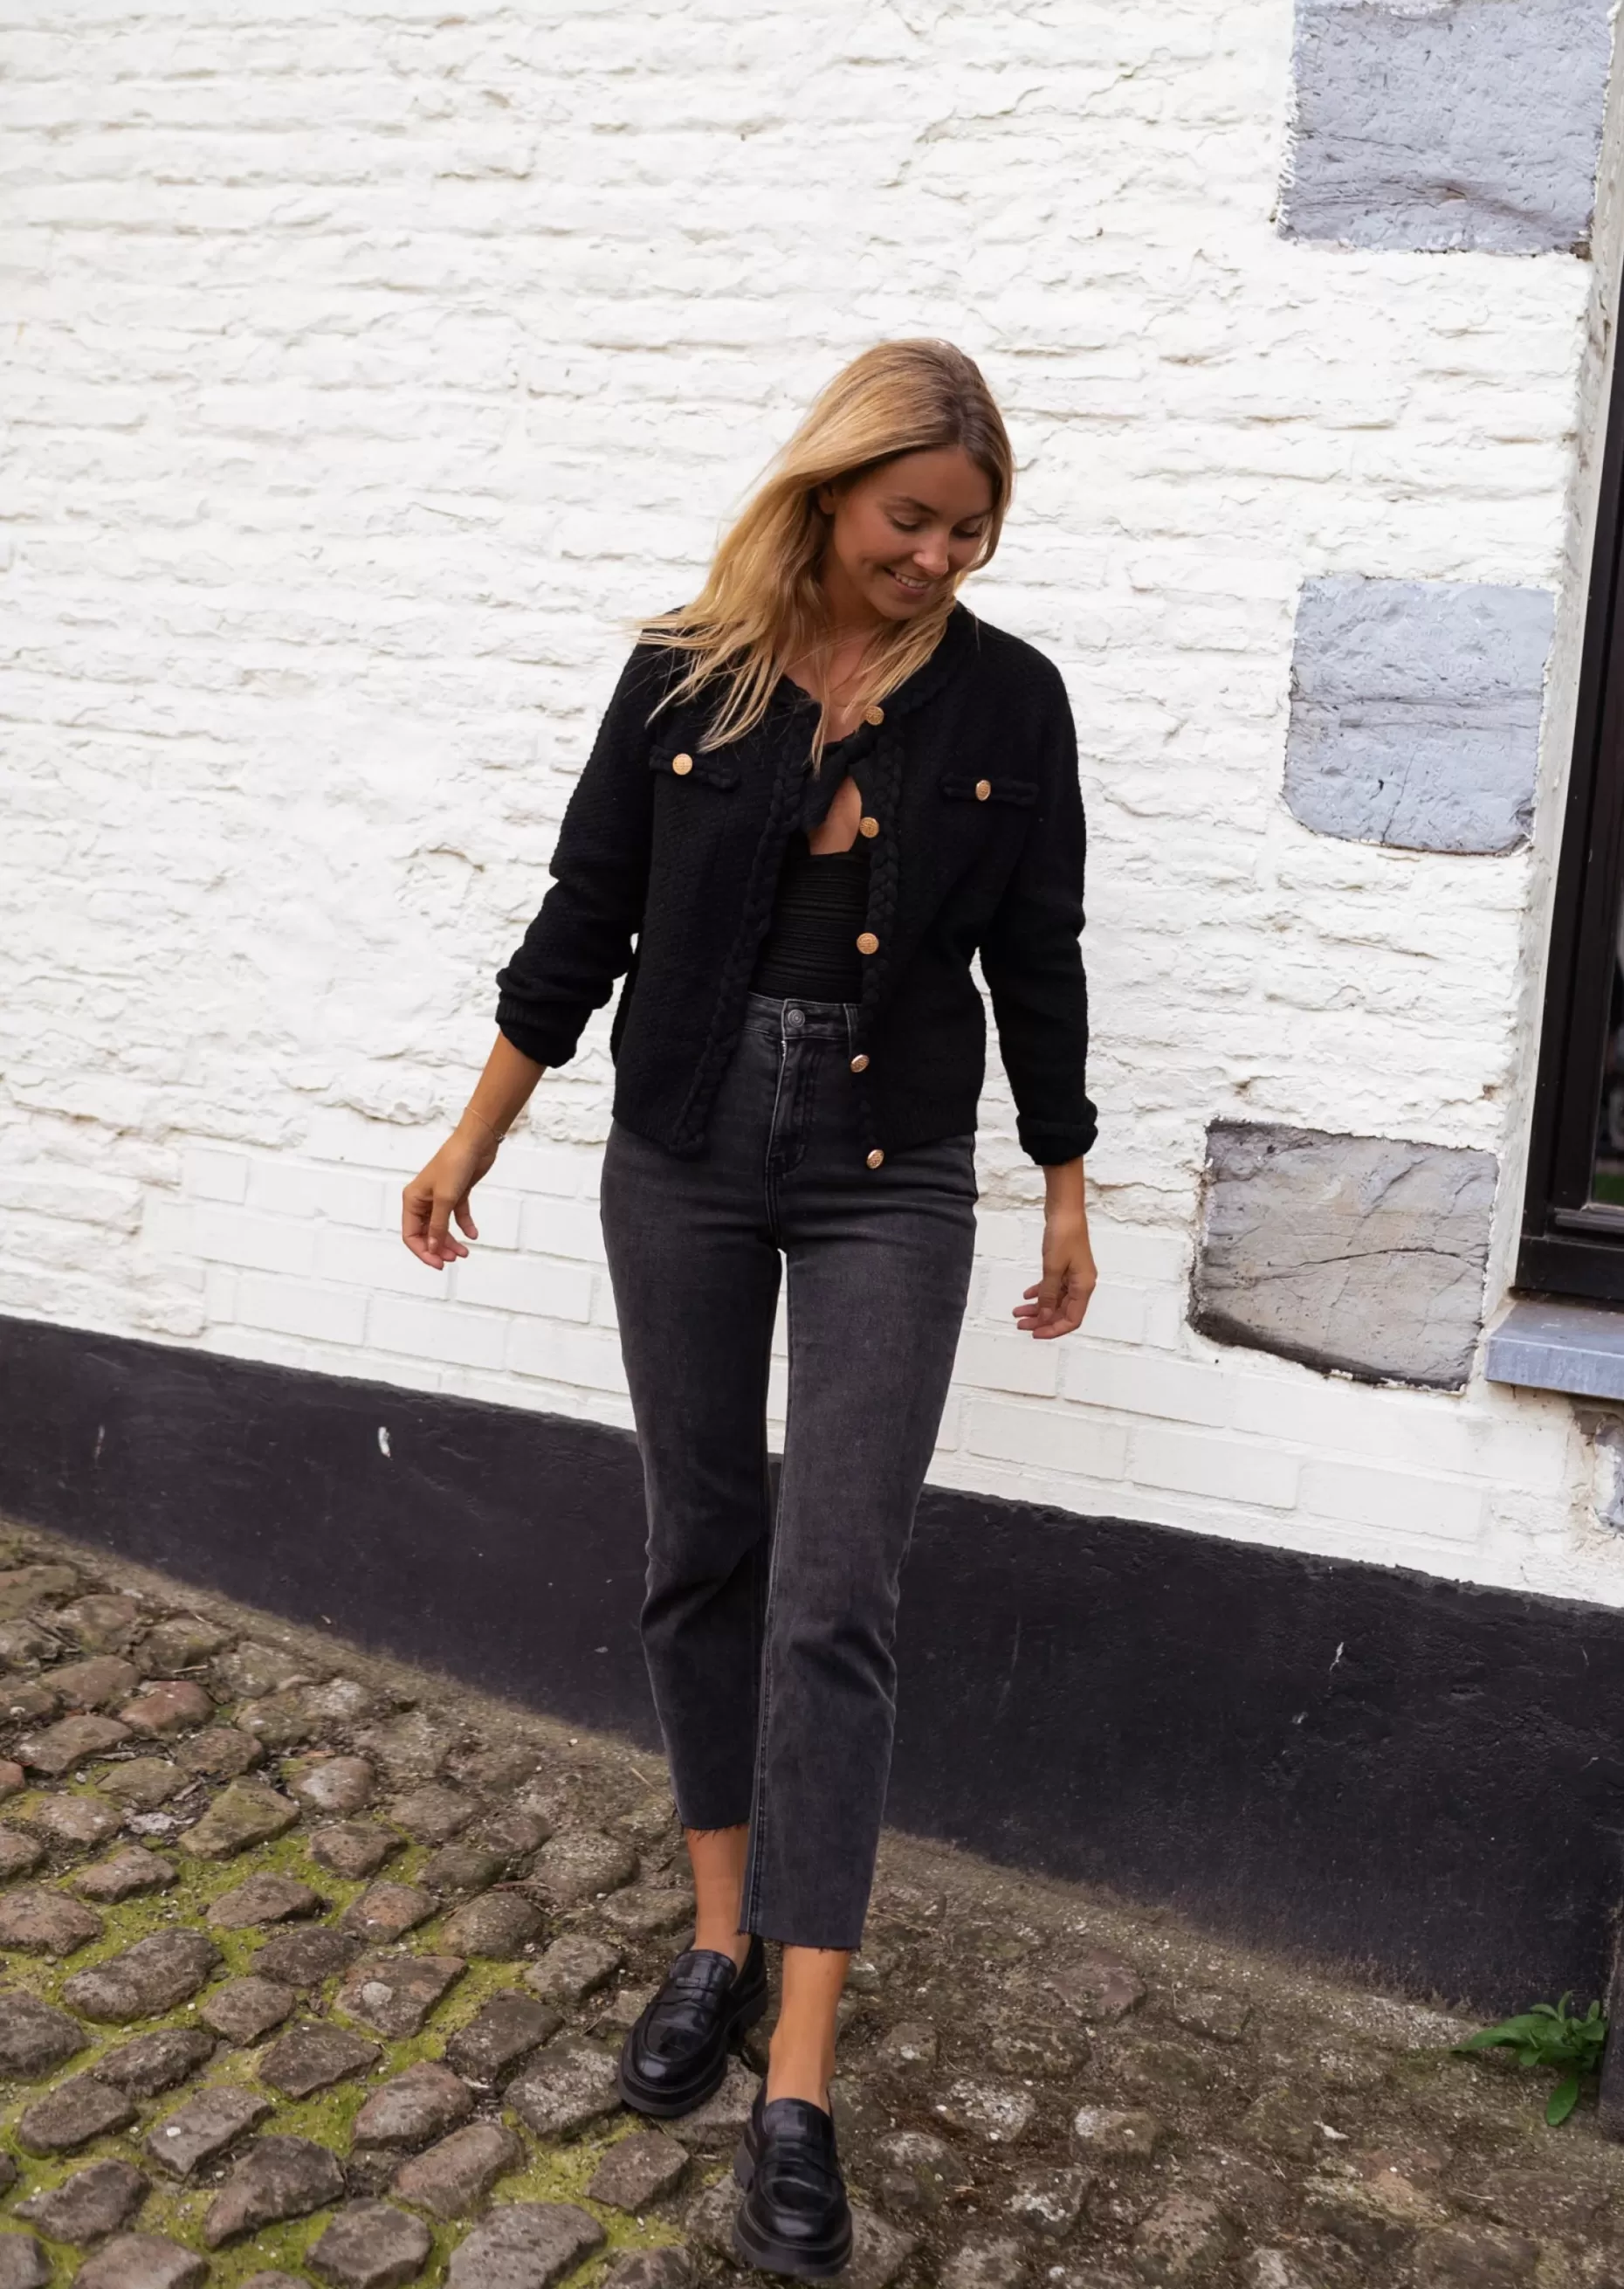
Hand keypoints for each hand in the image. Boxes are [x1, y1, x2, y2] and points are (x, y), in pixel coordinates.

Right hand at [402, 1119, 499, 1269]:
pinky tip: (473, 1235)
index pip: (411, 1235)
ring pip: (441, 1227)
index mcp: (412, 1200)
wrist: (475, 1143)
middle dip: (438, 1248)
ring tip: (465, 1252)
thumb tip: (432, 1248)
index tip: (439, 1264)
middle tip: (455, 1258)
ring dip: (451, 1241)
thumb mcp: (445, 1200)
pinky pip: (457, 1216)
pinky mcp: (456, 1194)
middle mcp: (422, 1200)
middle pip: (426, 1233)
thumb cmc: (455, 1165)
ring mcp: (439, 1198)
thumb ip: (438, 1226)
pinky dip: (464, 1226)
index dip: (423, 1251)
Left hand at [1013, 1204, 1096, 1339]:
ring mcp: (1074, 1275)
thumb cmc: (1062, 1236)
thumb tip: (1044, 1317)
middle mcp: (1082, 1284)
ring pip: (1056, 1300)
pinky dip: (1040, 1292)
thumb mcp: (1053, 1268)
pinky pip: (1053, 1287)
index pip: (1072, 1320)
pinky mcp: (1066, 1266)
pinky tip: (1026, 1295)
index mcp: (1084, 1287)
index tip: (1034, 1333)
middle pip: (1062, 1312)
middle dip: (1041, 1320)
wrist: (1065, 1210)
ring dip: (1038, 1307)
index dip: (1054, 1329)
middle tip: (1019, 1324)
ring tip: (1017, 1312)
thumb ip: (1048, 1294)